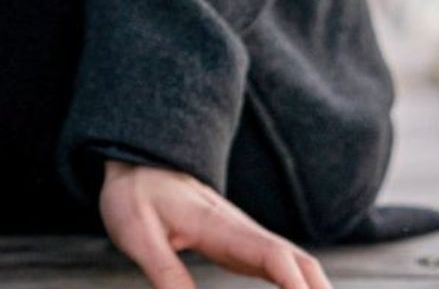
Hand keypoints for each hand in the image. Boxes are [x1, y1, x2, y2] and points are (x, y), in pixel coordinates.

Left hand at [99, 161, 331, 288]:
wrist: (140, 162)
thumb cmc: (136, 195)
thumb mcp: (138, 235)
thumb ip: (166, 273)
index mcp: (221, 227)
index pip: (273, 254)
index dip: (295, 284)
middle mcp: (246, 232)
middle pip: (301, 262)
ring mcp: (249, 239)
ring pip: (300, 265)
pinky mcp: (245, 247)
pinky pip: (285, 268)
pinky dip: (302, 287)